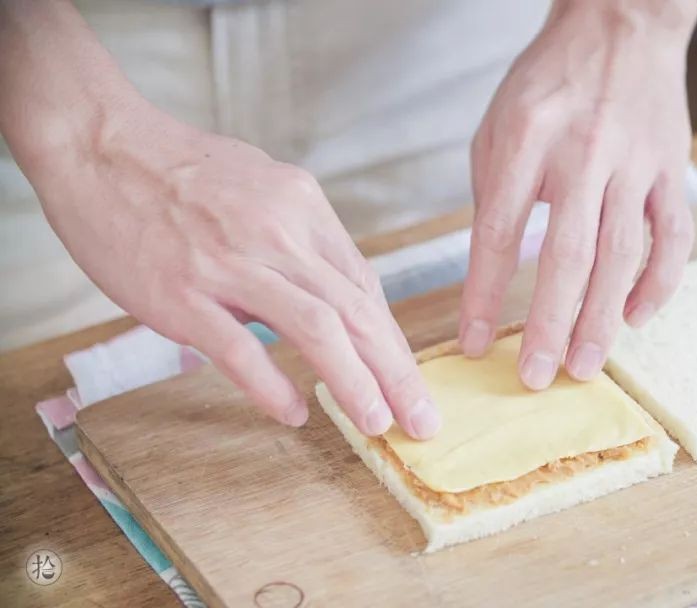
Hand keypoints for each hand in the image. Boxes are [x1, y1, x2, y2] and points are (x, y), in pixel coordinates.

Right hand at [34, 107, 439, 437]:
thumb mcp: (262, 183)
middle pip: (357, 311)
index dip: (390, 340)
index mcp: (303, 206)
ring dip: (354, 382)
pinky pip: (238, 348)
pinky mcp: (182, 293)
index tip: (406, 378)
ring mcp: (231, 264)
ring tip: (379, 424)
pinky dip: (270, 386)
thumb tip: (329, 286)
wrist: (99, 141)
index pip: (363, 284)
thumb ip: (298, 235)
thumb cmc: (180, 167)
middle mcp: (279, 233)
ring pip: (315, 329)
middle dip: (397, 372)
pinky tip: (293, 412)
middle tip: (422, 419)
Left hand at [460, 0, 696, 388]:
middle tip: (536, 377)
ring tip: (583, 366)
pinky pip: (673, 237)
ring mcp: (634, 162)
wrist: (622, 27)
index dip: (485, 295)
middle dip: (549, 324)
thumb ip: (495, 195)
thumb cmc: (550, 84)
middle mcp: (583, 153)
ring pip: (622, 255)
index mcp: (526, 138)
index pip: (498, 232)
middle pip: (567, 255)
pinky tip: (636, 318)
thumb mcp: (498, 126)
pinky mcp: (671, 169)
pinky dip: (659, 284)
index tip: (474, 344)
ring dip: (602, 318)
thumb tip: (492, 275)